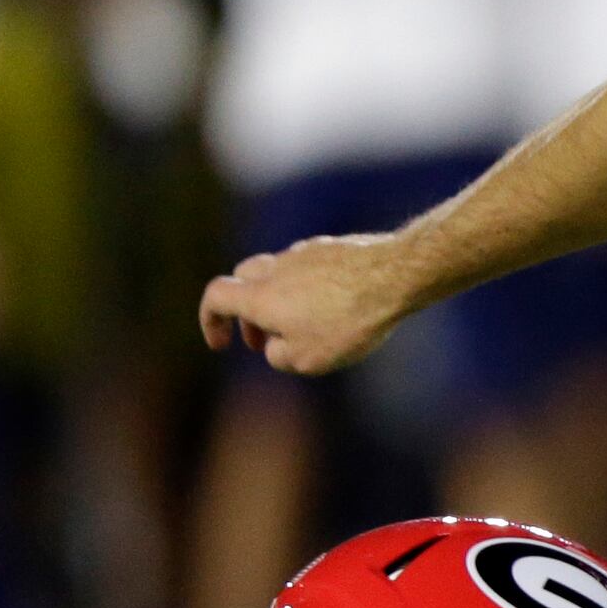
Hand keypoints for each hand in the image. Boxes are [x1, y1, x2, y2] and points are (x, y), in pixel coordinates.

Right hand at [198, 233, 414, 374]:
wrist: (396, 276)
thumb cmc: (349, 322)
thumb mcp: (306, 359)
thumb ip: (278, 355)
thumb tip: (276, 345)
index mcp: (260, 295)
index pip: (215, 297)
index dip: (210, 321)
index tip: (222, 344)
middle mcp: (276, 267)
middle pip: (243, 281)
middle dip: (245, 313)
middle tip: (264, 340)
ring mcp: (305, 253)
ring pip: (277, 273)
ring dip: (279, 301)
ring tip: (304, 328)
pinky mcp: (333, 248)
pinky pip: (308, 268)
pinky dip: (308, 289)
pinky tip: (335, 308)